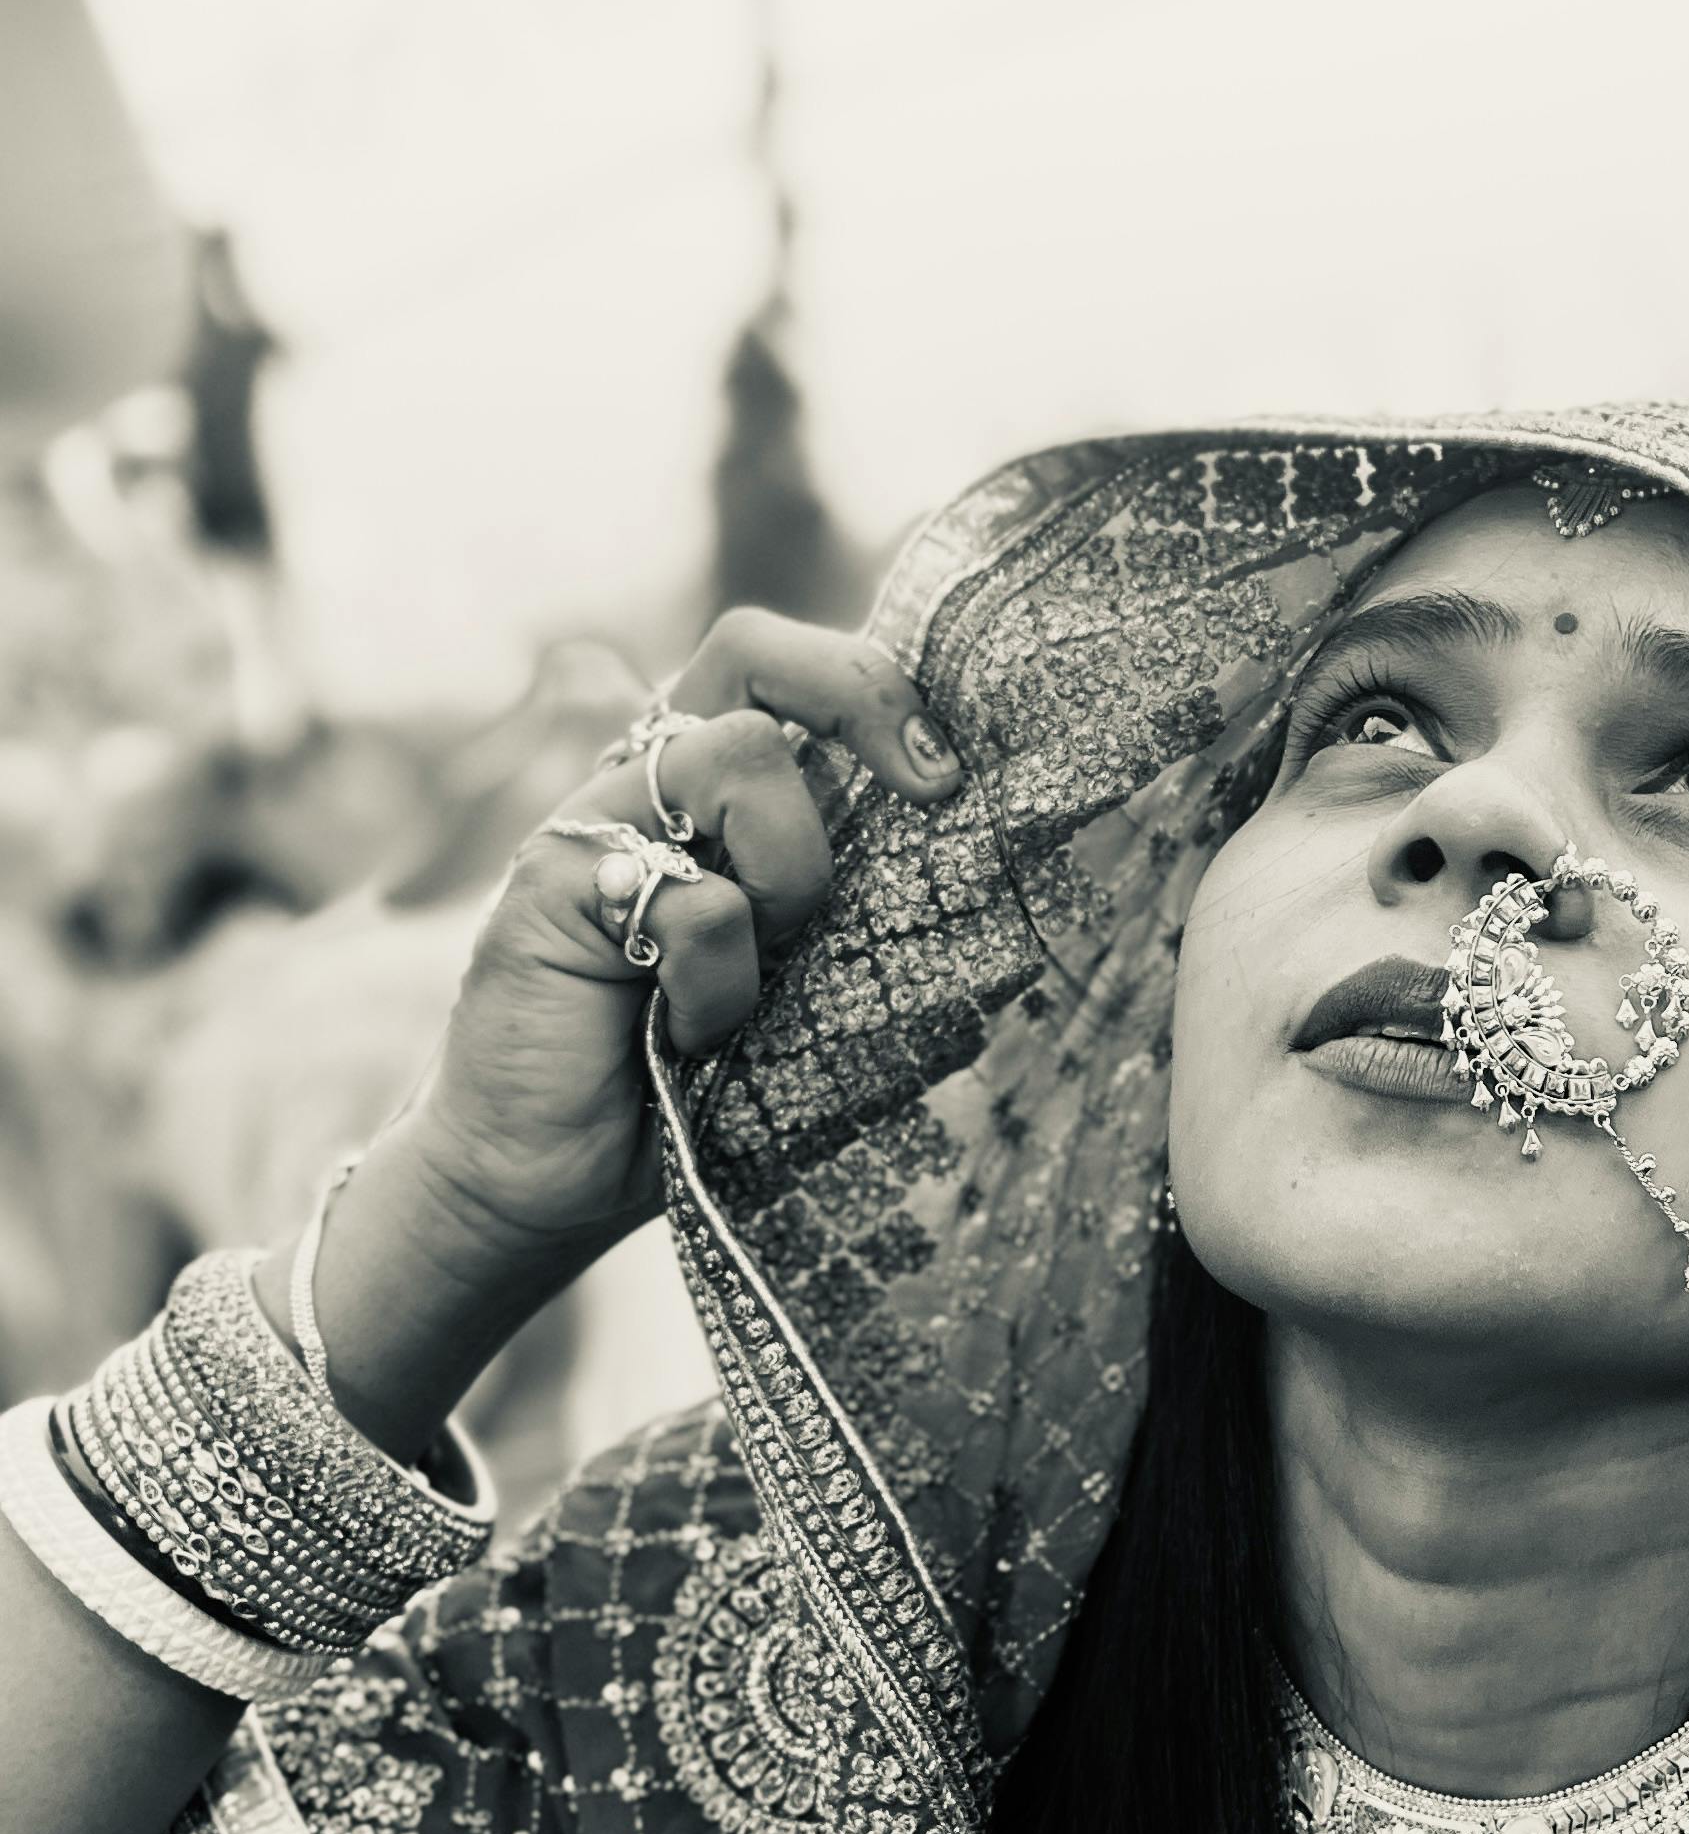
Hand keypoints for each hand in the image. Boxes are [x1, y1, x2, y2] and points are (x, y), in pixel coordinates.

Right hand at [292, 609, 961, 1456]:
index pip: (789, 676)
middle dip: (859, 697)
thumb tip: (996, 894)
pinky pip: (695, 900)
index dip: (879, 689)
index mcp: (713, 799)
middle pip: (750, 650)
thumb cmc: (688, 1093)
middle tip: (928, 792)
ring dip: (794, 873)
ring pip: (737, 756)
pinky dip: (720, 986)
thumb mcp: (805, 1001)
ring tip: (756, 981)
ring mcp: (594, 827)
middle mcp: (650, 787)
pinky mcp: (550, 885)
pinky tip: (683, 1042)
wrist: (548, 1182)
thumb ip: (861, 928)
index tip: (949, 783)